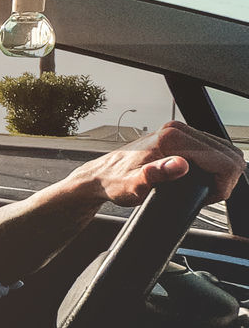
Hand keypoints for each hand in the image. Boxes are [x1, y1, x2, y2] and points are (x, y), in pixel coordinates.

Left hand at [76, 121, 245, 206]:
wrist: (101, 176)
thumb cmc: (115, 182)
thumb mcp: (134, 186)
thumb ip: (156, 175)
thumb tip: (180, 165)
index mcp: (171, 138)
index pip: (221, 159)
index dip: (222, 183)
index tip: (208, 196)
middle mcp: (176, 130)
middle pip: (226, 153)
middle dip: (224, 178)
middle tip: (207, 195)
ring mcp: (179, 132)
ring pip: (222, 150)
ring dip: (221, 172)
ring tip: (204, 189)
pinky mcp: (180, 137)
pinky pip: (212, 150)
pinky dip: (214, 166)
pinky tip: (201, 179)